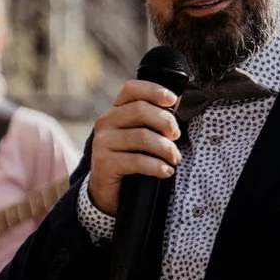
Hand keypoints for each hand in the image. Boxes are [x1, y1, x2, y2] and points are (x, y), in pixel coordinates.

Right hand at [87, 81, 183, 217]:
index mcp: (115, 110)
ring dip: (166, 148)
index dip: (154, 90)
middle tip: (177, 137)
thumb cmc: (131, 157)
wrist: (108, 190)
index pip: (132, 89)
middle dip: (166, 122)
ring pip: (142, 137)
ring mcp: (102, 142)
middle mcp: (105, 122)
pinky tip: (167, 171)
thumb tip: (176, 105)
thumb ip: (153, 119)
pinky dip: (157, 166)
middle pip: (140, 110)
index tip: (173, 100)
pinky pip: (137, 161)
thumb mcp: (140, 134)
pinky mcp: (104, 163)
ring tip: (175, 158)